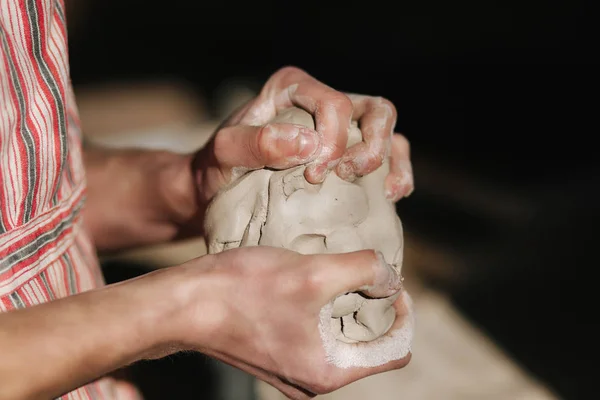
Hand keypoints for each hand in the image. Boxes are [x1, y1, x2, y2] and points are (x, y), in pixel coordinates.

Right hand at [166, 247, 410, 398]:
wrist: (181, 305)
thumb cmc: (243, 291)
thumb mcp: (313, 273)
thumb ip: (363, 270)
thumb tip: (391, 276)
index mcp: (329, 372)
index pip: (393, 351)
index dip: (402, 313)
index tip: (391, 280)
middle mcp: (313, 380)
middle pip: (367, 345)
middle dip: (373, 306)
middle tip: (363, 270)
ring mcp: (292, 370)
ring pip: (340, 338)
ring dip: (345, 305)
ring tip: (336, 272)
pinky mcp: (274, 355)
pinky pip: (315, 335)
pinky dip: (322, 309)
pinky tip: (310, 283)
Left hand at [193, 66, 413, 206]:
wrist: (217, 190)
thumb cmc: (217, 167)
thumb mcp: (223, 154)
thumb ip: (255, 144)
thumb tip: (307, 144)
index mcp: (294, 88)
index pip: (334, 104)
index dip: (333, 140)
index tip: (314, 176)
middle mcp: (323, 102)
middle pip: (375, 110)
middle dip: (372, 146)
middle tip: (347, 175)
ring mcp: (342, 129)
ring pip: (388, 130)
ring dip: (391, 161)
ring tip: (386, 192)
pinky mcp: (349, 155)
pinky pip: (389, 158)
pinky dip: (396, 175)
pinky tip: (390, 197)